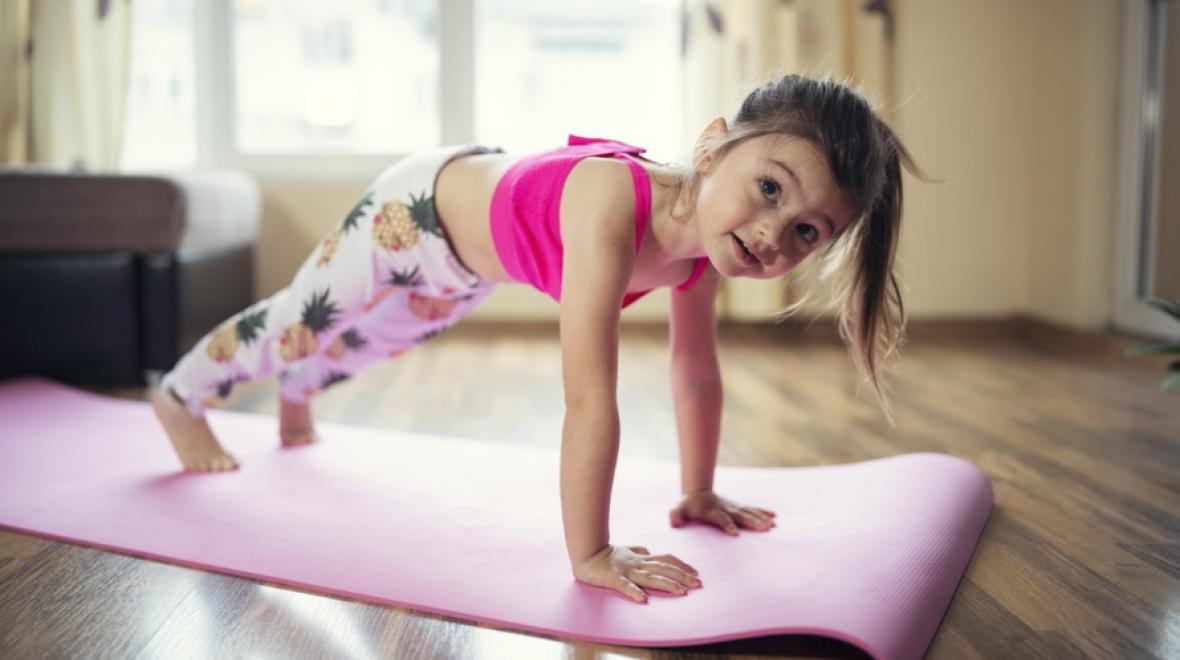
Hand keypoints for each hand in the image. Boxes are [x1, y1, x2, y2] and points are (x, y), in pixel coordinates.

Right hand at [572, 544, 700, 603]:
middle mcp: (637, 564)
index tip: (696, 572)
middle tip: (699, 584)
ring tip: (682, 592)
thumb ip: (637, 549)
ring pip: (650, 577)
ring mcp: (626, 570)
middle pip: (664, 569)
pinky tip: (644, 600)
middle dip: (682, 576)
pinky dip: (634, 592)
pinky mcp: (613, 578)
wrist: (585, 553)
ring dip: (667, 584)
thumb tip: (649, 550)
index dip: (682, 565)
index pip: (666, 559)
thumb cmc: (604, 554)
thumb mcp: (625, 550)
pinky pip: (624, 586)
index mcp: (641, 558)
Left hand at [669, 491, 776, 535]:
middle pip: (740, 515)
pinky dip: (762, 512)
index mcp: (712, 511)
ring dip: (760, 518)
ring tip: (773, 525)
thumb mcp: (678, 509)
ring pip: (749, 512)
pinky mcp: (737, 508)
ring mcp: (733, 507)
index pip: (721, 519)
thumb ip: (675, 515)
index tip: (736, 534)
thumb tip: (672, 521)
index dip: (728, 525)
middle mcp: (725, 508)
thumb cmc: (688, 505)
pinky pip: (752, 510)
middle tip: (765, 528)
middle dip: (753, 522)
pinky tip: (774, 517)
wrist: (697, 492)